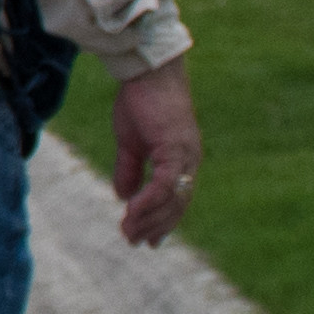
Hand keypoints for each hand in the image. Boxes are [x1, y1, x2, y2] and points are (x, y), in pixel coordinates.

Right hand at [103, 59, 201, 249]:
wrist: (148, 72)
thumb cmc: (140, 100)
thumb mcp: (130, 141)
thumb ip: (129, 169)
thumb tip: (123, 195)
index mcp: (182, 159)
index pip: (177, 199)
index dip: (163, 221)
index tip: (148, 240)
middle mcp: (190, 161)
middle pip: (177, 205)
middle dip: (156, 227)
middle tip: (134, 242)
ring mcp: (185, 156)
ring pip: (172, 199)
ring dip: (149, 219)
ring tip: (128, 232)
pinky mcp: (175, 150)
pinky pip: (164, 185)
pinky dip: (148, 202)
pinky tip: (130, 211)